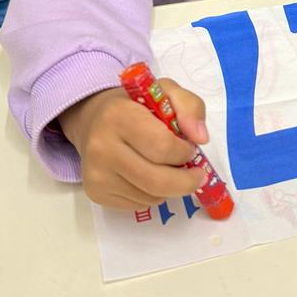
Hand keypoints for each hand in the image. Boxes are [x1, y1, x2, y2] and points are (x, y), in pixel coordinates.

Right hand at [58, 80, 208, 209]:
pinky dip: (154, 195)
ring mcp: (97, 174)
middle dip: (187, 181)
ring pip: (151, 196)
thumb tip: (201, 138)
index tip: (190, 147)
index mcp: (119, 116)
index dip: (184, 151)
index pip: (162, 146)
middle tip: (197, 174)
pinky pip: (139, 204)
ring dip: (171, 188)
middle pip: (157, 181)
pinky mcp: (96, 193)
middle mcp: (102, 147)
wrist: (95, 120)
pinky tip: (149, 176)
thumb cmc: (136, 106)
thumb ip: (190, 107)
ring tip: (168, 168)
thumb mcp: (166, 91)